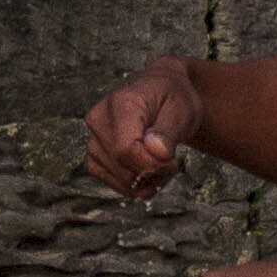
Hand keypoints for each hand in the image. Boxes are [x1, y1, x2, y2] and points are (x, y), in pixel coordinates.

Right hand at [84, 58, 215, 193]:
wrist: (162, 92)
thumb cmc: (172, 99)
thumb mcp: (182, 111)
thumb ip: (168, 133)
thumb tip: (156, 151)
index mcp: (121, 103)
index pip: (126, 150)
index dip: (151, 166)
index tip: (173, 162)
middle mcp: (100, 119)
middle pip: (122, 168)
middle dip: (153, 175)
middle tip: (172, 163)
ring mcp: (94, 136)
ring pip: (118, 179)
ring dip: (145, 182)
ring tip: (161, 164)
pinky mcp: (95, 152)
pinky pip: (111, 180)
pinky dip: (133, 184)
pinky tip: (148, 172)